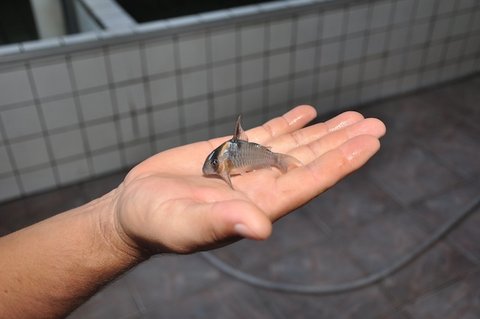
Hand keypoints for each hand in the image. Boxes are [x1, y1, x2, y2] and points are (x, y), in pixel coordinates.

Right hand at [111, 106, 385, 254]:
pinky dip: (288, 122)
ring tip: (354, 117)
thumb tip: (262, 228)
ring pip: (294, 145)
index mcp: (257, 205)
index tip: (369, 142)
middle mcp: (259, 186)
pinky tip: (306, 113)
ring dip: (324, 131)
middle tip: (375, 124)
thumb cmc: (156, 222)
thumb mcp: (184, 225)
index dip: (340, 162)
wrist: (135, 209)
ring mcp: (247, 168)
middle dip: (343, 142)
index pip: (308, 181)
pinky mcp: (229, 152)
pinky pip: (266, 134)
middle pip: (310, 160)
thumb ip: (220, 223)